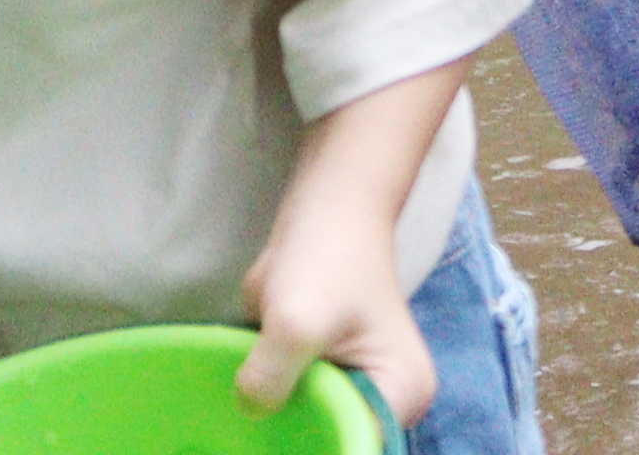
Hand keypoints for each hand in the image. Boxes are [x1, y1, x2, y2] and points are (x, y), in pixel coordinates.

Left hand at [233, 187, 432, 435]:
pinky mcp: (322, 374)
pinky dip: (266, 407)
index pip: (355, 447)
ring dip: (272, 425)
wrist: (325, 208)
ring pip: (306, 428)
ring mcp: (352, 387)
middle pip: (332, 442)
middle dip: (290, 438)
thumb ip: (270, 377)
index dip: (313, 449)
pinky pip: (291, 407)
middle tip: (245, 436)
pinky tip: (239, 407)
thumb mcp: (296, 322)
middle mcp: (383, 400)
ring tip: (237, 422)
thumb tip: (247, 410)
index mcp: (400, 394)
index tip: (269, 444)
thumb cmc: (327, 258)